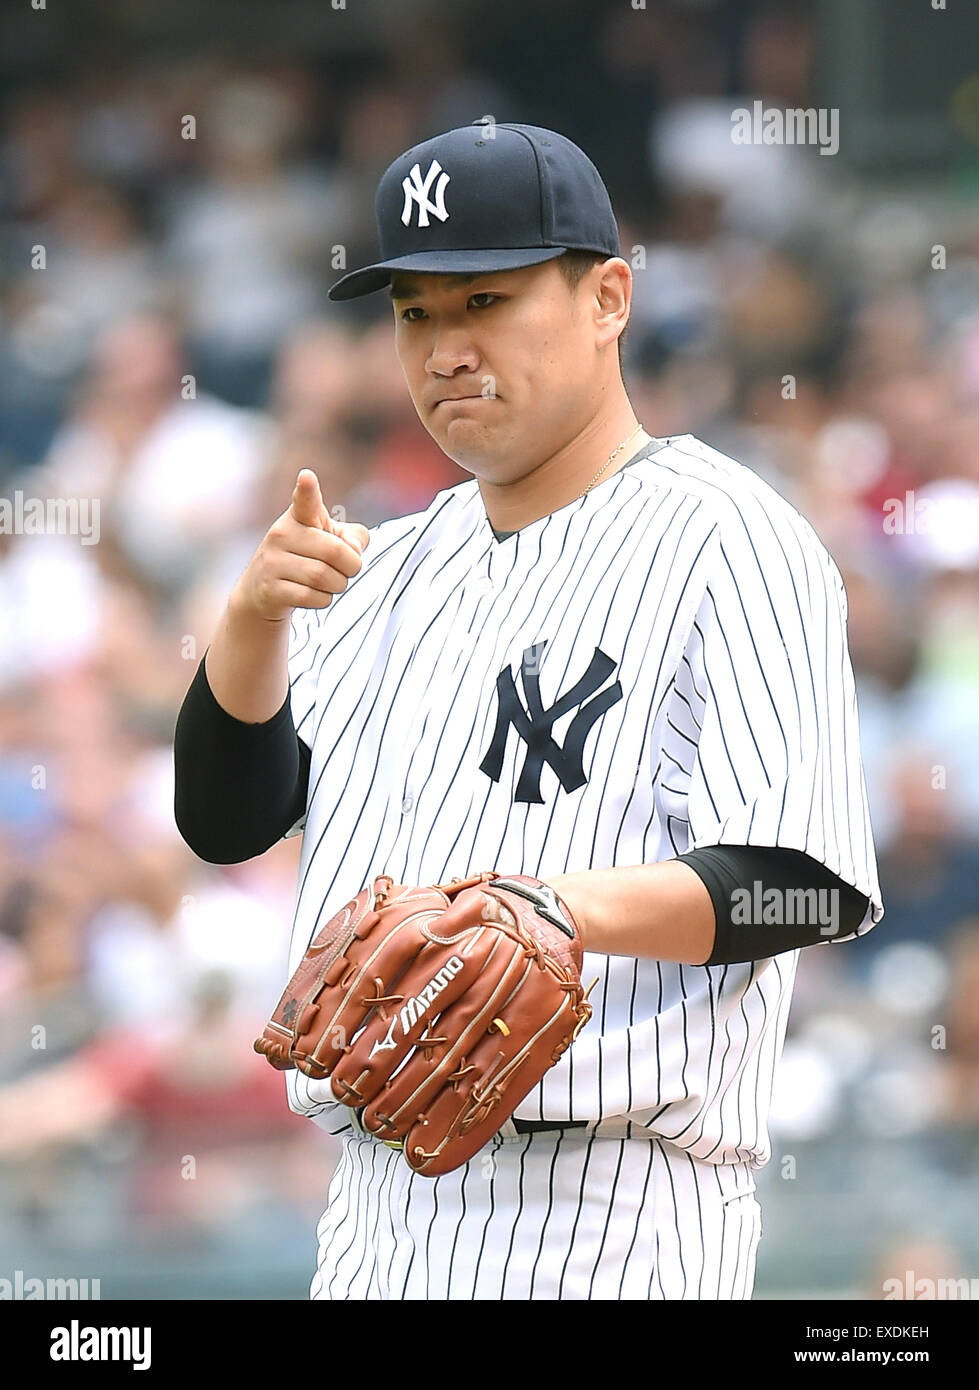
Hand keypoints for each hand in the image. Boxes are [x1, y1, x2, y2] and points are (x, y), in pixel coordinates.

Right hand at [231, 469, 370, 622]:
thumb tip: (354, 549)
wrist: (261, 590)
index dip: (307, 489)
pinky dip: (323, 600)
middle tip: (347, 570)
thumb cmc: (304, 558)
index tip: (307, 477)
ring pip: (324, 578)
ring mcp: (272, 562)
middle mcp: (281, 534)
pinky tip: (314, 594)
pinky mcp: (270, 588)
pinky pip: (312, 597)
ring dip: (338, 585)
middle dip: (352, 567)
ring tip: (330, 583)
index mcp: (298, 517)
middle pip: (335, 552)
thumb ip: (353, 538)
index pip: (305, 501)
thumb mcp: (329, 541)